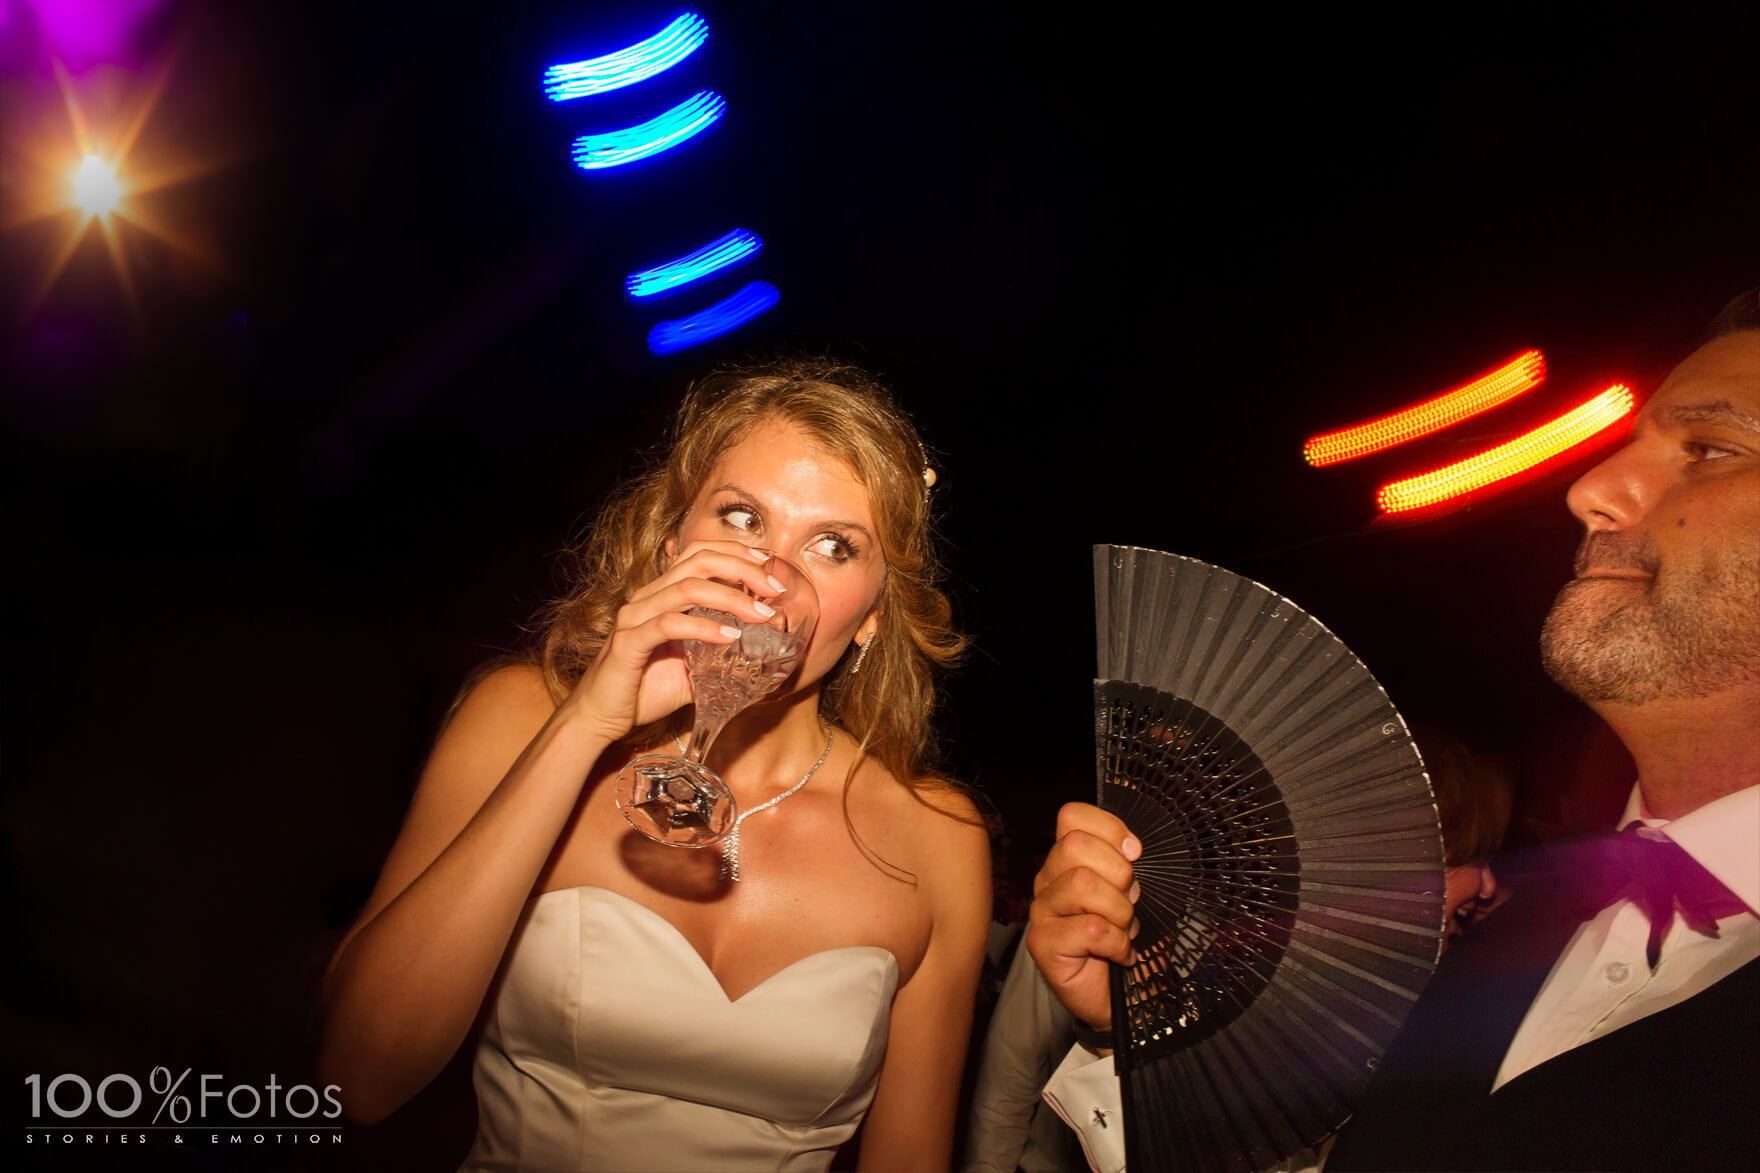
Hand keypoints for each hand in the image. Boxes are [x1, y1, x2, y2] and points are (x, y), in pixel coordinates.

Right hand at [562, 541, 783, 744]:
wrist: (600, 718)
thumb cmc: (644, 691)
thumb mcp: (692, 669)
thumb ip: (718, 654)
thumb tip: (759, 654)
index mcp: (660, 595)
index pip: (698, 554)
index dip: (735, 552)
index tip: (768, 564)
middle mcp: (646, 597)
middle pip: (698, 561)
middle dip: (742, 568)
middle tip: (774, 588)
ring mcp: (635, 617)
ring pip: (687, 588)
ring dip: (731, 598)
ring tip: (762, 614)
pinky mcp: (628, 642)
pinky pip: (670, 625)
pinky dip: (704, 627)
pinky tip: (730, 636)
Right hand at [1025, 802, 1139, 1034]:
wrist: (1134, 996)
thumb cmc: (1135, 939)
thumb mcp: (1144, 888)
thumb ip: (1132, 851)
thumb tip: (1133, 799)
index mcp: (1070, 859)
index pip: (1072, 816)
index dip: (1110, 829)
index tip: (1136, 855)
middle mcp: (1049, 880)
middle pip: (1075, 846)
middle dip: (1119, 874)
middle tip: (1131, 903)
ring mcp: (1042, 912)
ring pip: (1082, 885)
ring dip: (1120, 912)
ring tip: (1126, 930)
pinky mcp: (1042, 944)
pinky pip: (1089, 928)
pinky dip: (1117, 942)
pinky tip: (1120, 953)